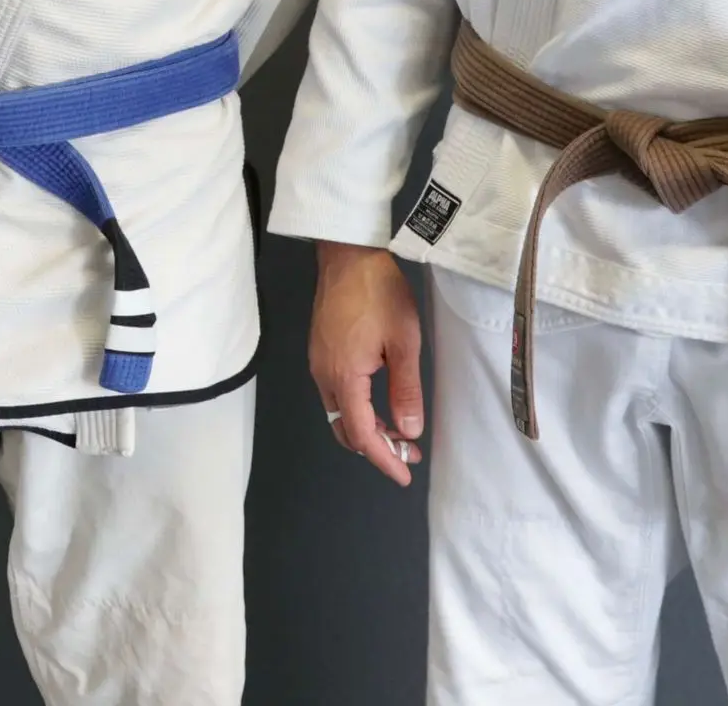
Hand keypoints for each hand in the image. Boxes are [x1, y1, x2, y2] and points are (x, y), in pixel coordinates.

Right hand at [309, 240, 424, 485]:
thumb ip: (406, 390)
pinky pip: (335, 392)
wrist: (348, 253)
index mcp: (344, 376)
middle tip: (409, 452)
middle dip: (376, 447)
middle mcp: (324, 374)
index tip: (405, 475)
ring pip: (338, 411)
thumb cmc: (379, 293)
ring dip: (366, 427)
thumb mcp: (404, 341)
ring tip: (399, 429)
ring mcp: (318, 360)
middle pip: (344, 428)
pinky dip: (357, 407)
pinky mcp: (320, 348)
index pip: (361, 434)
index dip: (383, 459)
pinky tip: (378, 401)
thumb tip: (409, 431)